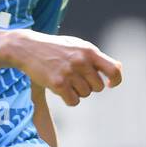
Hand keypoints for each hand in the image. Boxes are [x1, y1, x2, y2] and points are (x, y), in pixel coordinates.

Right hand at [6, 30, 121, 106]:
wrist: (27, 47)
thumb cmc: (55, 48)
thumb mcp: (78, 45)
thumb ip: (96, 57)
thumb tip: (118, 68)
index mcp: (89, 51)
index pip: (114, 70)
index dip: (116, 80)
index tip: (111, 84)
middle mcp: (81, 61)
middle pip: (99, 87)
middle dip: (90, 86)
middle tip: (76, 78)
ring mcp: (70, 73)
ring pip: (85, 94)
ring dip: (77, 91)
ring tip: (66, 80)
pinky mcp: (58, 84)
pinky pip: (73, 101)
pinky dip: (69, 99)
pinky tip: (60, 88)